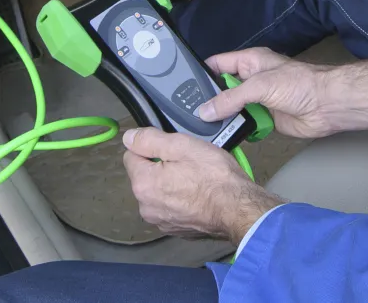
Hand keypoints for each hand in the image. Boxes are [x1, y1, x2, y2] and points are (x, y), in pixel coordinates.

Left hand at [121, 127, 281, 243]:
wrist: (238, 210)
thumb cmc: (215, 177)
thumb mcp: (183, 146)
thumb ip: (150, 140)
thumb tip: (129, 137)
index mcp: (143, 184)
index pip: (131, 155)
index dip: (151, 146)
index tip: (172, 149)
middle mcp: (146, 206)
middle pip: (145, 175)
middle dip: (161, 166)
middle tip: (188, 162)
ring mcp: (160, 221)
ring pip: (158, 192)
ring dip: (170, 184)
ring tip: (196, 179)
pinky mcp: (175, 229)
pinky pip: (171, 207)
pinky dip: (180, 201)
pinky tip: (198, 195)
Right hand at [197, 48, 367, 138]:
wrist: (327, 106)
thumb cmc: (300, 84)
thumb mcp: (260, 86)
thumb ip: (231, 97)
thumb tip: (205, 110)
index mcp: (249, 62)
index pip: (217, 64)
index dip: (200, 74)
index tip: (181, 86)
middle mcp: (251, 80)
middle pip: (221, 90)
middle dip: (208, 101)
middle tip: (188, 114)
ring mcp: (257, 101)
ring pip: (231, 110)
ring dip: (222, 118)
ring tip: (201, 129)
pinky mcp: (264, 120)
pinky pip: (244, 125)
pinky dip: (236, 130)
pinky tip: (223, 137)